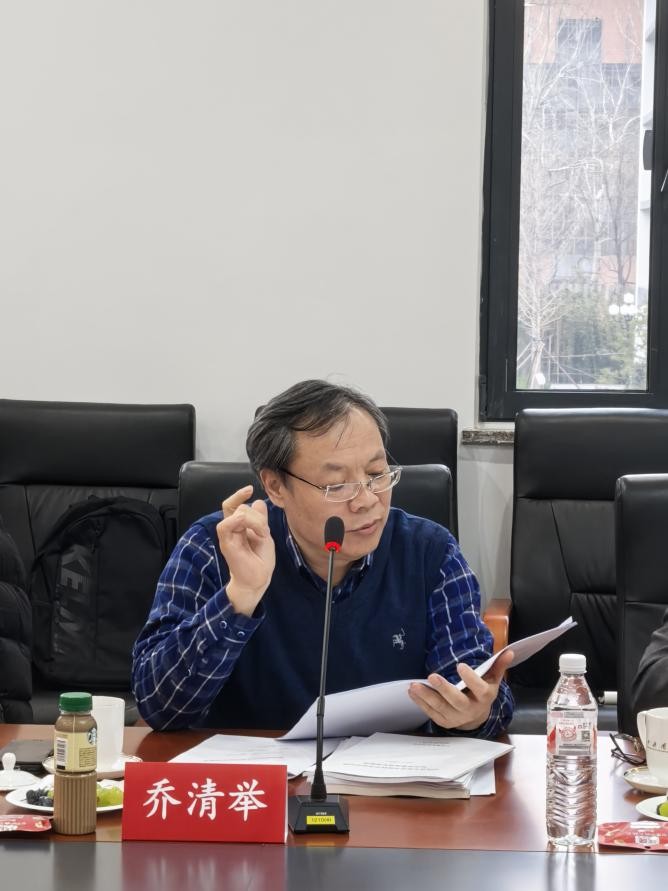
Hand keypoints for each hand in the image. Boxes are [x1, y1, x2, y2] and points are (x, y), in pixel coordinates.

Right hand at [216, 485, 275, 617]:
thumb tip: (257, 502)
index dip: (238, 495)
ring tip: (262, 534)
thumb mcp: (264, 535)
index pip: (232, 505)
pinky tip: (256, 533)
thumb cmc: (260, 560)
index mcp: (238, 527)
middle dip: (257, 515)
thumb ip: (260, 519)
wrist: (258, 579)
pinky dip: (242, 523)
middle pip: (240, 507)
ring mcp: (227, 536)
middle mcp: (231, 529)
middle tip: (265, 531)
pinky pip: (225, 525)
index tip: (249, 488)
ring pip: (237, 513)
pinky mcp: (226, 544)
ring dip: (254, 520)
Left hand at [408, 649, 513, 731]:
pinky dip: (420, 702)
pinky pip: (431, 713)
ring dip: (426, 696)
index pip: (479, 689)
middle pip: (457, 701)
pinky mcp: (444, 721)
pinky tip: (412, 691)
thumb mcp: (493, 680)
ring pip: (440, 708)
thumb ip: (498, 666)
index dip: (470, 679)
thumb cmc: (482, 693)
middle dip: (444, 689)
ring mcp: (456, 718)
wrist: (477, 716)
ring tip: (414, 685)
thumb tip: (509, 651)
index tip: (460, 666)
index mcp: (484, 698)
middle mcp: (470, 710)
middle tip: (432, 676)